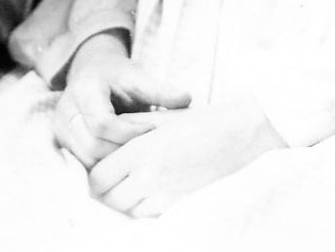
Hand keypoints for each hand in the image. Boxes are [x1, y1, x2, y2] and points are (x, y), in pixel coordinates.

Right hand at [54, 31, 190, 168]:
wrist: (92, 72)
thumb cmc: (116, 75)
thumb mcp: (137, 77)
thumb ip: (160, 90)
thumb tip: (187, 99)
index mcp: (84, 89)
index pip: (102, 124)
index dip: (129, 132)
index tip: (152, 128)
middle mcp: (66, 110)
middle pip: (93, 146)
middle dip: (122, 151)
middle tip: (145, 145)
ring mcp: (60, 128)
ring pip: (86, 159)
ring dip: (112, 161)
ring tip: (135, 151)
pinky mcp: (61, 141)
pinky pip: (81, 164)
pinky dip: (102, 165)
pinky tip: (121, 158)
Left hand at [87, 99, 283, 217]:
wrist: (238, 134)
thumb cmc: (200, 121)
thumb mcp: (160, 119)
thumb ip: (130, 133)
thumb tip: (107, 145)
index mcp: (141, 149)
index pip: (99, 176)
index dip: (96, 175)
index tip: (102, 168)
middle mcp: (149, 175)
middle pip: (109, 199)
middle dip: (107, 191)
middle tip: (113, 177)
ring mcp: (165, 194)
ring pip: (128, 210)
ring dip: (125, 201)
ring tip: (132, 183)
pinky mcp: (180, 205)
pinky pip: (149, 215)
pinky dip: (144, 207)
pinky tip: (152, 191)